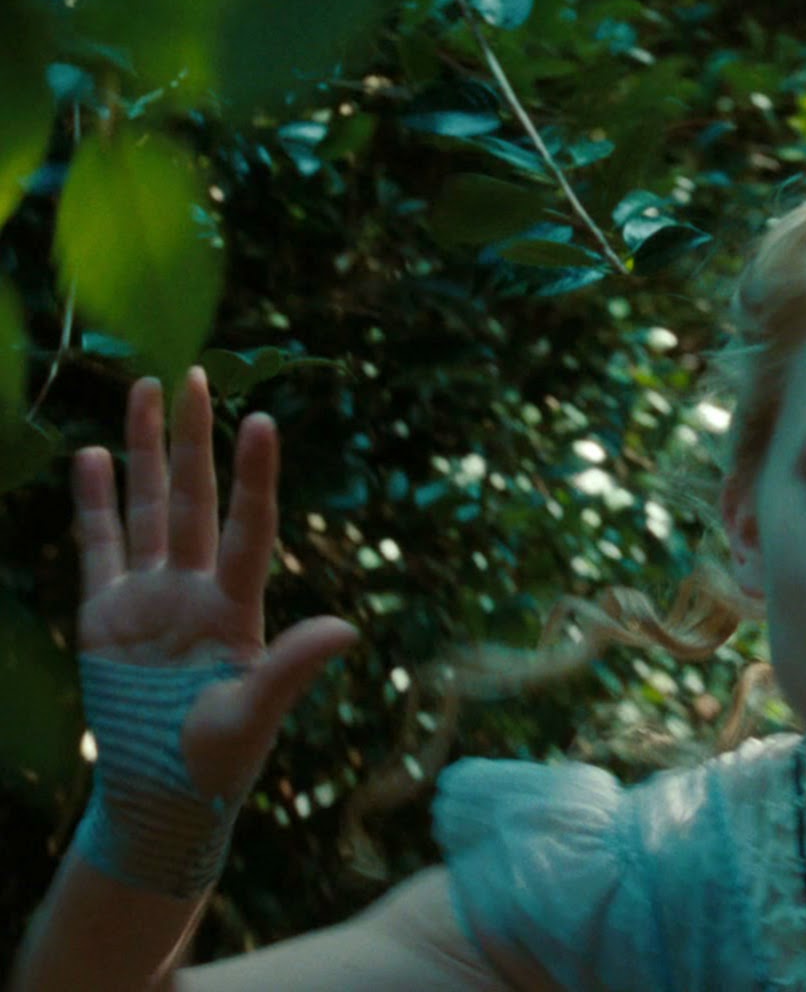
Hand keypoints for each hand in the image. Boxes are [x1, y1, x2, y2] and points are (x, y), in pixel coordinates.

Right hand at [72, 366, 357, 802]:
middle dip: (195, 437)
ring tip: (145, 390)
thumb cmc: (218, 761)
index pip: (249, 526)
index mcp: (236, 606)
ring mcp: (148, 596)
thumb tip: (348, 629)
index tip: (262, 421)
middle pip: (195, 498)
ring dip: (146, 451)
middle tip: (193, 373)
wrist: (161, 795)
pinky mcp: (105, 613)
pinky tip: (93, 456)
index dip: (254, 476)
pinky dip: (94, 503)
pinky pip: (99, 546)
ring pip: (148, 507)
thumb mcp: (256, 715)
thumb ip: (292, 668)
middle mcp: (194, 588)